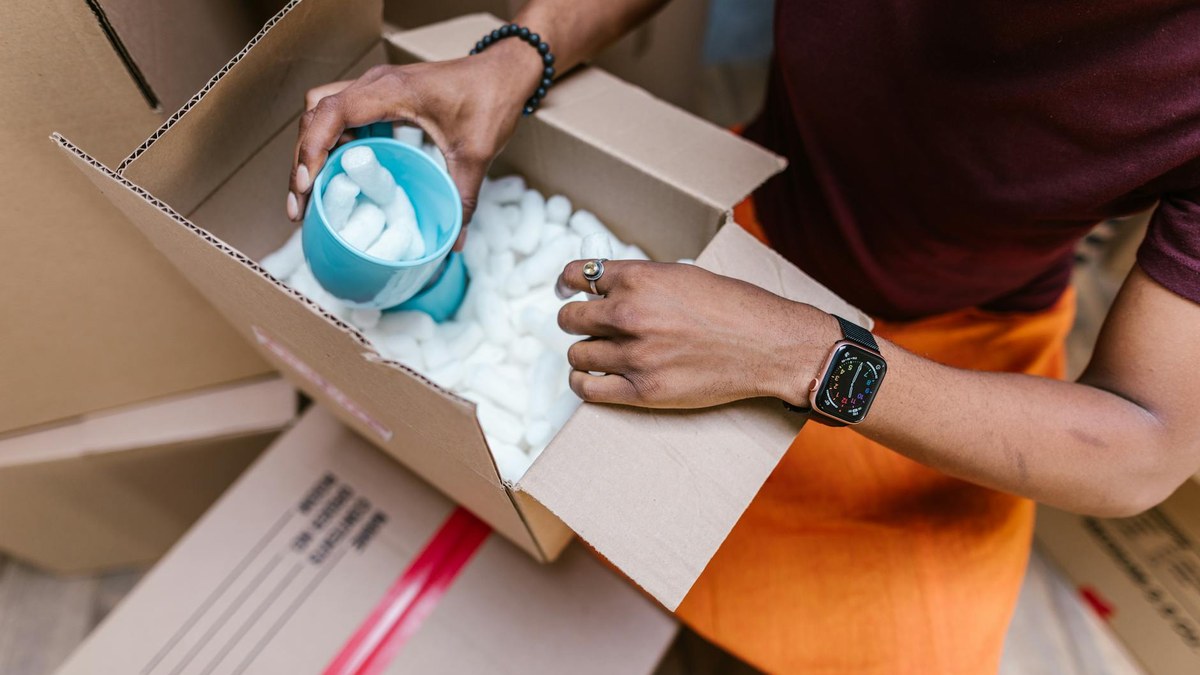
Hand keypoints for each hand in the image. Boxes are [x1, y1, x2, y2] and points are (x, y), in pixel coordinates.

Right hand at [287, 40, 544, 245]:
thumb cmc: (489, 100)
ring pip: (322, 112)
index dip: (311, 149)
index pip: (330, 114)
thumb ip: (462, 198)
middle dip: (302, 157)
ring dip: (312, 148)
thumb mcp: (476, 154)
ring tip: (311, 192)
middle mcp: (374, 85)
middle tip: (302, 201)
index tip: (308, 185)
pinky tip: (339, 174)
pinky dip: (331, 142)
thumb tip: (453, 243)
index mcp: (390, 91)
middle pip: (315, 114)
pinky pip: (340, 114)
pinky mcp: (381, 97)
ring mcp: (375, 88)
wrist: (504, 72)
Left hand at [555, 260, 838, 407]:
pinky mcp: (643, 390)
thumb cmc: (735, 306)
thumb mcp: (683, 275)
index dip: (568, 283)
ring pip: (576, 354)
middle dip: (575, 320)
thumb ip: (642, 281)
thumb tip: (607, 287)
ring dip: (582, 351)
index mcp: (639, 278)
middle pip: (570, 318)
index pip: (577, 276)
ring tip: (596, 352)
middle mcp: (630, 314)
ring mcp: (634, 355)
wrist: (769, 344)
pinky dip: (583, 382)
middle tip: (585, 325)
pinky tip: (591, 377)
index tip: (569, 290)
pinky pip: (588, 388)